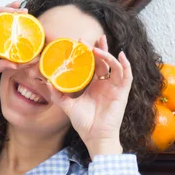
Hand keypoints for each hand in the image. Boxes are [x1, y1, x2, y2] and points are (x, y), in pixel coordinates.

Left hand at [45, 35, 132, 158]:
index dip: (88, 53)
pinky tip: (120, 55)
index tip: (79, 43)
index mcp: (93, 85)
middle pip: (104, 61)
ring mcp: (114, 87)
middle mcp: (104, 84)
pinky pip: (127, 75)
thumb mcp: (68, 106)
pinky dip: (125, 65)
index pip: (92, 65)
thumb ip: (58, 95)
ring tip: (98, 49)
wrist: (95, 136)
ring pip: (115, 65)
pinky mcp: (122, 92)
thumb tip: (47, 82)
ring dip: (108, 55)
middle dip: (100, 48)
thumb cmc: (84, 123)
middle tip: (92, 38)